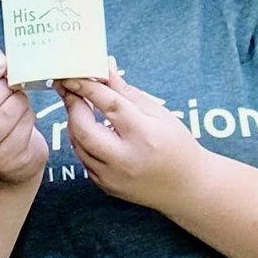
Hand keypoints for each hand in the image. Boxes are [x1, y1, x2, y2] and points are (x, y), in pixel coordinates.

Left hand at [55, 69, 206, 209]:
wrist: (187, 187)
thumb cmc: (176, 145)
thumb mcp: (160, 114)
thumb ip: (128, 93)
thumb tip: (105, 69)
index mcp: (144, 135)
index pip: (109, 105)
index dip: (87, 88)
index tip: (72, 76)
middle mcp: (126, 158)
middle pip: (83, 129)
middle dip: (72, 107)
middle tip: (69, 91)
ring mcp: (113, 176)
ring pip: (78, 145)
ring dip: (74, 124)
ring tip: (79, 107)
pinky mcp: (105, 186)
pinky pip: (83, 160)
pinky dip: (82, 142)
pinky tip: (89, 131)